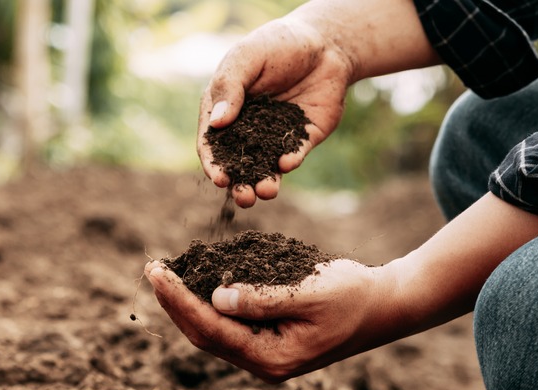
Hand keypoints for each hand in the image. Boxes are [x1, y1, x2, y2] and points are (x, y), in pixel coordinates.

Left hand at [145, 258, 402, 382]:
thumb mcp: (310, 292)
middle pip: (205, 335)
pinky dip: (210, 302)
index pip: (212, 330)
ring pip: (213, 331)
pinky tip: (197, 282)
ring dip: (188, 303)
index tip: (158, 272)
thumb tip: (215, 298)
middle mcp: (264, 362)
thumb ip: (262, 298)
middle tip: (153, 268)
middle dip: (175, 302)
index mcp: (273, 358)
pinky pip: (230, 324)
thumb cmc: (353, 295)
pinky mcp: (270, 339)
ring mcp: (266, 353)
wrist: (383, 306)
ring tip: (165, 275)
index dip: (180, 300)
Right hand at [198, 17, 351, 207]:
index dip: (214, 163)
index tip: (219, 179)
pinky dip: (290, 161)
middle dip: (240, 184)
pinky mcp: (302, 139)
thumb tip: (216, 123)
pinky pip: (293, 155)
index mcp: (225, 109)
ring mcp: (274, 136)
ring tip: (267, 191)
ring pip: (266, 167)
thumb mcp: (247, 57)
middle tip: (245, 198)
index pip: (212, 143)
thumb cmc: (277, 44)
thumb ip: (230, 87)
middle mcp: (247, 128)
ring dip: (265, 183)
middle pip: (238, 164)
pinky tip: (287, 162)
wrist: (325, 43)